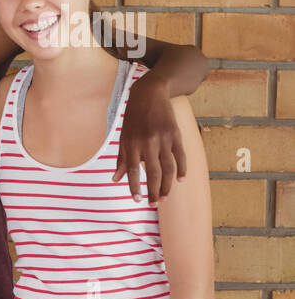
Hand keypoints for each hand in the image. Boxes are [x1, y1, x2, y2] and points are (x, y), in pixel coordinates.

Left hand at [114, 74, 183, 203]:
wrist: (150, 94)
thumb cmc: (132, 118)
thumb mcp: (123, 136)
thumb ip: (121, 159)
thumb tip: (115, 179)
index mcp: (132, 143)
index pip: (133, 170)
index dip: (135, 186)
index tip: (137, 200)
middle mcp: (148, 142)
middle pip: (153, 173)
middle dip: (154, 191)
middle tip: (154, 204)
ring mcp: (164, 139)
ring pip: (169, 168)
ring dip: (167, 185)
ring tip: (164, 197)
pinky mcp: (176, 134)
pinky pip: (180, 156)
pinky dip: (182, 170)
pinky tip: (180, 181)